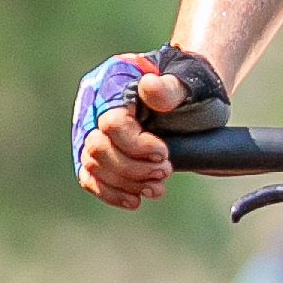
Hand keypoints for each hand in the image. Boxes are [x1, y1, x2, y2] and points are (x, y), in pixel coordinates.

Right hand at [72, 47, 226, 207]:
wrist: (192, 96)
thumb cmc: (190, 86)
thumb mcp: (188, 83)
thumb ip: (170, 87)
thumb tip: (149, 86)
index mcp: (112, 82)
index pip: (111, 123)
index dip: (136, 145)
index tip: (164, 154)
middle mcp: (94, 106)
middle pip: (97, 148)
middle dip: (132, 168)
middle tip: (165, 171)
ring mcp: (92, 130)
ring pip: (92, 166)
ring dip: (126, 183)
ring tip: (157, 187)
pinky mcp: (97, 152)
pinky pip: (90, 177)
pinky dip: (112, 193)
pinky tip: (136, 200)